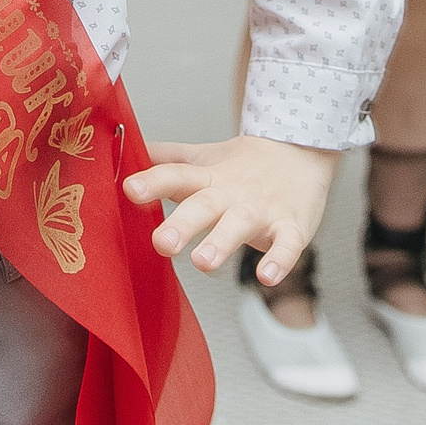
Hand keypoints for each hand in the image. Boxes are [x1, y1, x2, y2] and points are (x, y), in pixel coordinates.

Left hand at [123, 135, 338, 284]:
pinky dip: (279, 260)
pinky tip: (267, 276)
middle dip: (183, 225)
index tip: (130, 189)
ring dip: (222, 243)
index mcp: (207, 178)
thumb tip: (125, 149)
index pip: (176, 176)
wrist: (301, 152)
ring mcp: (262, 210)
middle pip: (204, 206)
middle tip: (162, 243)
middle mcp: (231, 193)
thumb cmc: (243, 164)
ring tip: (203, 262)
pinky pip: (287, 245)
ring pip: (240, 226)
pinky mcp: (291, 227)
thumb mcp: (202, 158)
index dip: (153, 182)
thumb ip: (165, 159)